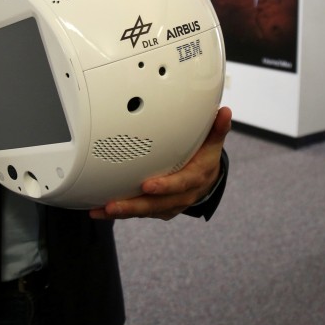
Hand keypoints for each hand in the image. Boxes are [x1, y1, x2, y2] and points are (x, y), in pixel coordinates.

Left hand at [89, 106, 231, 220]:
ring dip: (122, 212)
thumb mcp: (213, 143)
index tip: (148, 185)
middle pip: (157, 205)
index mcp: (195, 178)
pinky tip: (100, 210)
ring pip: (145, 211)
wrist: (208, 180)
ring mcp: (169, 205)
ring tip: (99, 210)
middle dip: (134, 206)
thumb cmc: (205, 157)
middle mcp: (182, 196)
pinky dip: (121, 213)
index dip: (165, 186)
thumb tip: (225, 112)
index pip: (180, 184)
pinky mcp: (158, 209)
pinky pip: (139, 213)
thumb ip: (217, 129)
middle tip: (112, 205)